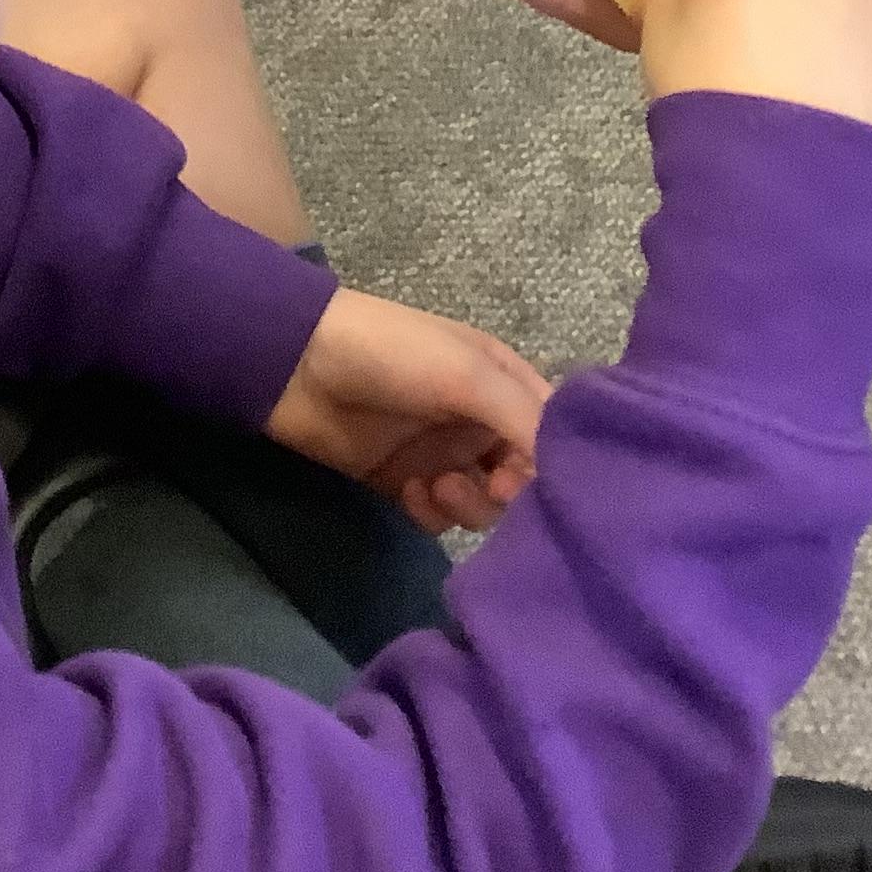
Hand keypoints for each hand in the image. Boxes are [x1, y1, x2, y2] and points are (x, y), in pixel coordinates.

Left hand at [268, 286, 550, 533]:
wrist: (298, 365)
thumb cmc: (393, 354)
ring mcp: (441, 454)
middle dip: (510, 493)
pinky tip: (409, 492)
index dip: (553, 465)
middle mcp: (481, 421)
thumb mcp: (469, 374)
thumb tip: (573, 472)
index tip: (529, 479)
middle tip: (489, 489)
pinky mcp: (405, 483)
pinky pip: (438, 517)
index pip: (553, 435)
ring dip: (469, 505)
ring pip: (483, 504)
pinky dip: (431, 513)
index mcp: (505, 383)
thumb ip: (525, 419)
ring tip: (437, 487)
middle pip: (523, 478)